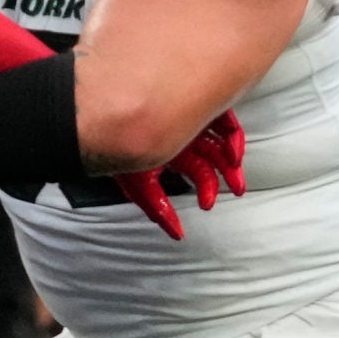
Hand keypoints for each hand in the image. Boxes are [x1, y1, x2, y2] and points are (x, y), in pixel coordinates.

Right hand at [113, 111, 247, 240]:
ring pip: (223, 140)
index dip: (208, 190)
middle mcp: (187, 135)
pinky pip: (225, 120)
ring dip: (233, 158)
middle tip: (238, 191)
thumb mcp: (138, 184)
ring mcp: (194, 117)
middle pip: (217, 157)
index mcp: (176, 150)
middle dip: (231, 176)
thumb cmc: (116, 147)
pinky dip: (233, 137)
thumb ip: (158, 209)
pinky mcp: (199, 102)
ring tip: (234, 169)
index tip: (206, 206)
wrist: (100, 118)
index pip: (200, 173)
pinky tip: (231, 153)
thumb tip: (177, 235)